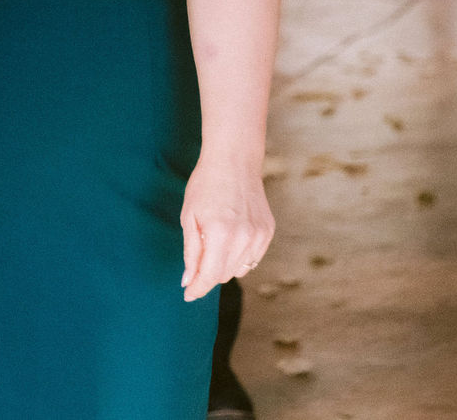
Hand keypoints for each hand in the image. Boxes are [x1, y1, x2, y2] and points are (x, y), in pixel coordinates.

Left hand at [180, 154, 274, 301]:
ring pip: (239, 270)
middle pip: (223, 275)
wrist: (234, 160)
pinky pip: (252, 258)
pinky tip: (231, 237)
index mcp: (220, 234)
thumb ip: (191, 253)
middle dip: (207, 273)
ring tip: (215, 240)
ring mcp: (259, 236)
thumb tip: (188, 281)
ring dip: (224, 265)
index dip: (197, 288)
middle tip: (197, 258)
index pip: (209, 276)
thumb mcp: (189, 217)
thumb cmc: (205, 185)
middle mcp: (244, 238)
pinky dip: (239, 256)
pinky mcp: (268, 232)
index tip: (188, 295)